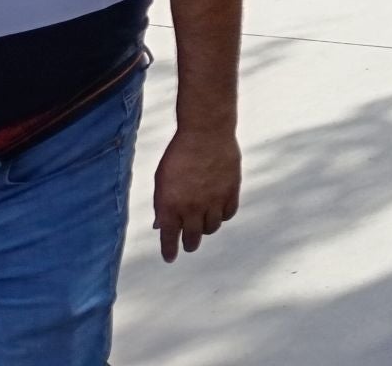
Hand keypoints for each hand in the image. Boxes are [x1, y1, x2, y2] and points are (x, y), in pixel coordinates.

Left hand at [154, 127, 240, 262]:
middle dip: (189, 244)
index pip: (169, 238)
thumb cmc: (179, 153)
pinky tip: (219, 211)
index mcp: (170, 206)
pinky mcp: (230, 192)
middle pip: (192, 238)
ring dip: (206, 229)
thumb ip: (161, 204)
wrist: (205, 133)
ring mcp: (213, 201)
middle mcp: (191, 208)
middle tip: (189, 245)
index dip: (169, 251)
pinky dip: (223, 215)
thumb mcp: (161, 180)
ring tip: (204, 224)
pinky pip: (228, 214)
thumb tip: (160, 224)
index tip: (170, 257)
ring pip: (211, 228)